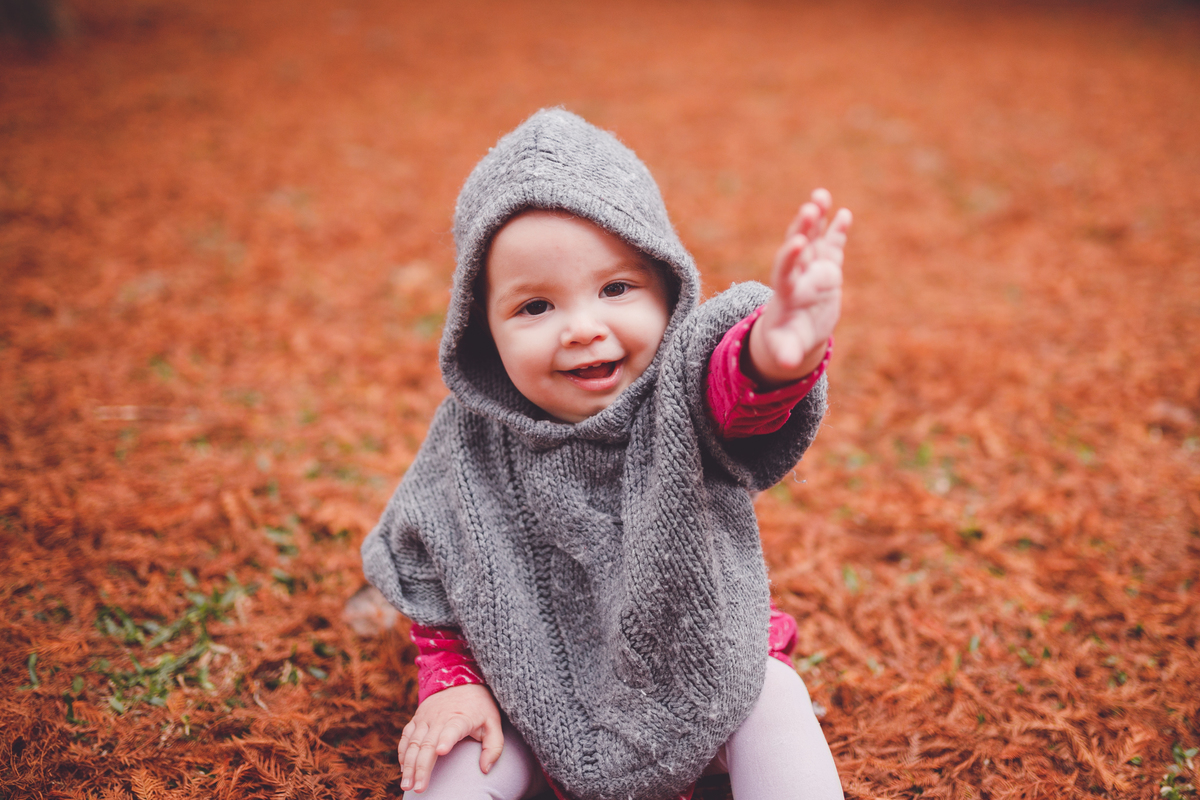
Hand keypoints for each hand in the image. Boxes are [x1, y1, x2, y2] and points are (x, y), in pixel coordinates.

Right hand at [398, 683, 503, 792]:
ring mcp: (425, 717)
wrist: (460, 680)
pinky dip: (403, 753)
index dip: (446, 739)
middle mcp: (440, 717)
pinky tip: (403, 769)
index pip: (452, 729)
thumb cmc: (480, 706)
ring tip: (406, 785)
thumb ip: (494, 747)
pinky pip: (406, 737)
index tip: (441, 752)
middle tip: (419, 788)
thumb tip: (485, 770)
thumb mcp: (494, 723)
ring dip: (408, 765)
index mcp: (461, 717)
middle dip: (421, 767)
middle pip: (427, 743)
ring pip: (413, 743)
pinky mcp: (417, 718)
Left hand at [747, 188, 851, 387]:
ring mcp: (812, 268)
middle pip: (798, 246)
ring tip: (820, 195)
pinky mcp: (828, 267)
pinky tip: (844, 213)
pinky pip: (833, 245)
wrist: (797, 330)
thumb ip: (785, 352)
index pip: (785, 270)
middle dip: (803, 228)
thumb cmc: (789, 339)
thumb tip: (785, 364)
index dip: (790, 256)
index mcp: (786, 292)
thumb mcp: (786, 348)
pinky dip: (837, 230)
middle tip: (809, 208)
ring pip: (814, 238)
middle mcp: (797, 274)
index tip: (797, 242)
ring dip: (816, 217)